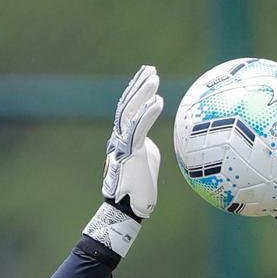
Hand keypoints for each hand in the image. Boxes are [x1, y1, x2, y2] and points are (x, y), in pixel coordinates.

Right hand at [102, 65, 163, 218]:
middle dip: (138, 85)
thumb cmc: (140, 190)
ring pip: (129, 113)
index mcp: (122, 140)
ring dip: (142, 93)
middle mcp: (118, 139)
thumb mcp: (146, 161)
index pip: (127, 110)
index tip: (145, 76)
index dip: (135, 92)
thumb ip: (146, 146)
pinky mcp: (129, 153)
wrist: (129, 209)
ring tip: (154, 77)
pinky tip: (158, 101)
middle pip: (126, 105)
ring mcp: (122, 145)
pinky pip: (138, 129)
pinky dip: (147, 113)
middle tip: (150, 68)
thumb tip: (151, 139)